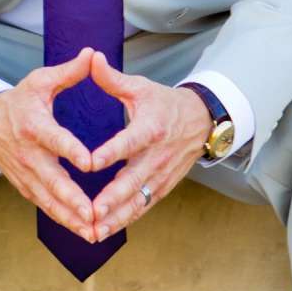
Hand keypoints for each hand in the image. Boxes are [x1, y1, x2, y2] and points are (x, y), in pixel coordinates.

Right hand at [0, 49, 100, 244]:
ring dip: (70, 217)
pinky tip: (83, 231)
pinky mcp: (25, 186)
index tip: (89, 163)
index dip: (71, 151)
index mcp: (35, 125)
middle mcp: (29, 154)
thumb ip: (68, 72)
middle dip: (73, 199)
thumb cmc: (20, 100)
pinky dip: (63, 220)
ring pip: (49, 200)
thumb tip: (91, 54)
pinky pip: (45, 206)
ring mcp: (26, 174)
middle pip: (52, 180)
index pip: (55, 140)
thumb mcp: (40, 81)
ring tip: (93, 232)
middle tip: (93, 214)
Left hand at [84, 56, 211, 236]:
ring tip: (94, 231)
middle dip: (112, 198)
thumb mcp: (141, 87)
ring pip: (138, 200)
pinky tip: (105, 231)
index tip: (90, 163)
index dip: (110, 152)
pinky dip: (125, 220)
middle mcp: (157, 155)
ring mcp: (162, 175)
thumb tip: (91, 58)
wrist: (201, 121)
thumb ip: (112, 79)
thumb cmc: (163, 103)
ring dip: (116, 217)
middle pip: (133, 180)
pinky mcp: (163, 187)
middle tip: (91, 212)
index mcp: (150, 128)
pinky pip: (143, 206)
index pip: (128, 142)